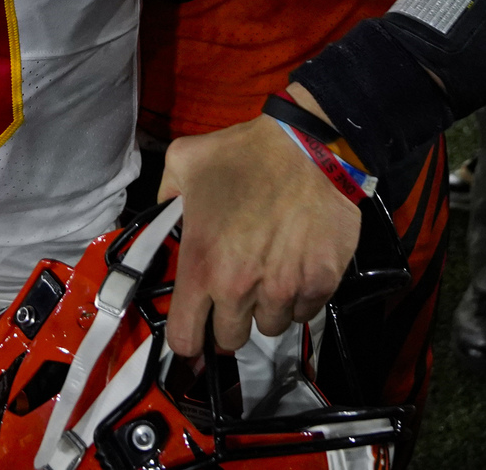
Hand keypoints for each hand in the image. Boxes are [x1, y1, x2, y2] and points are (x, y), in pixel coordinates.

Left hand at [157, 93, 359, 357]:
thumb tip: (164, 214)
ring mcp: (284, 290)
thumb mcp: (184, 162)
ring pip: (271, 326)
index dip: (187, 340)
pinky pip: (306, 312)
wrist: (308, 145)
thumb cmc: (242, 153)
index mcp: (201, 265)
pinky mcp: (321, 283)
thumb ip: (165, 195)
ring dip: (267, 309)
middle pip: (230, 339)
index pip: (185, 338)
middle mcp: (239, 289)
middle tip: (237, 292)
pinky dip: (300, 298)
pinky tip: (297, 269)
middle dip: (230, 321)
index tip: (195, 328)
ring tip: (270, 276)